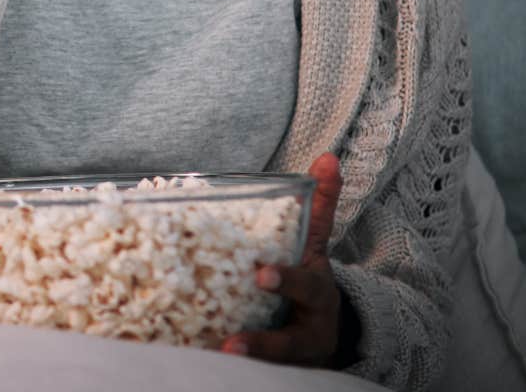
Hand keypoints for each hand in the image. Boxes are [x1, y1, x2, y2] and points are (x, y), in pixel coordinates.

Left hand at [222, 153, 347, 365]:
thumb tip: (327, 156)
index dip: (286, 280)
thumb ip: (320, 205)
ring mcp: (294, 360)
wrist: (331, 332)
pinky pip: (251, 380)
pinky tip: (194, 368)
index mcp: (316, 292)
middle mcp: (309, 331)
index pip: (305, 285)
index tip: (260, 273)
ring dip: (244, 368)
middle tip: (232, 344)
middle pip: (291, 343)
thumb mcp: (317, 245)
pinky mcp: (276, 375)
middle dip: (263, 344)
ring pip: (272, 370)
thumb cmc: (311, 281)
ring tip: (214, 364)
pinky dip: (225, 376)